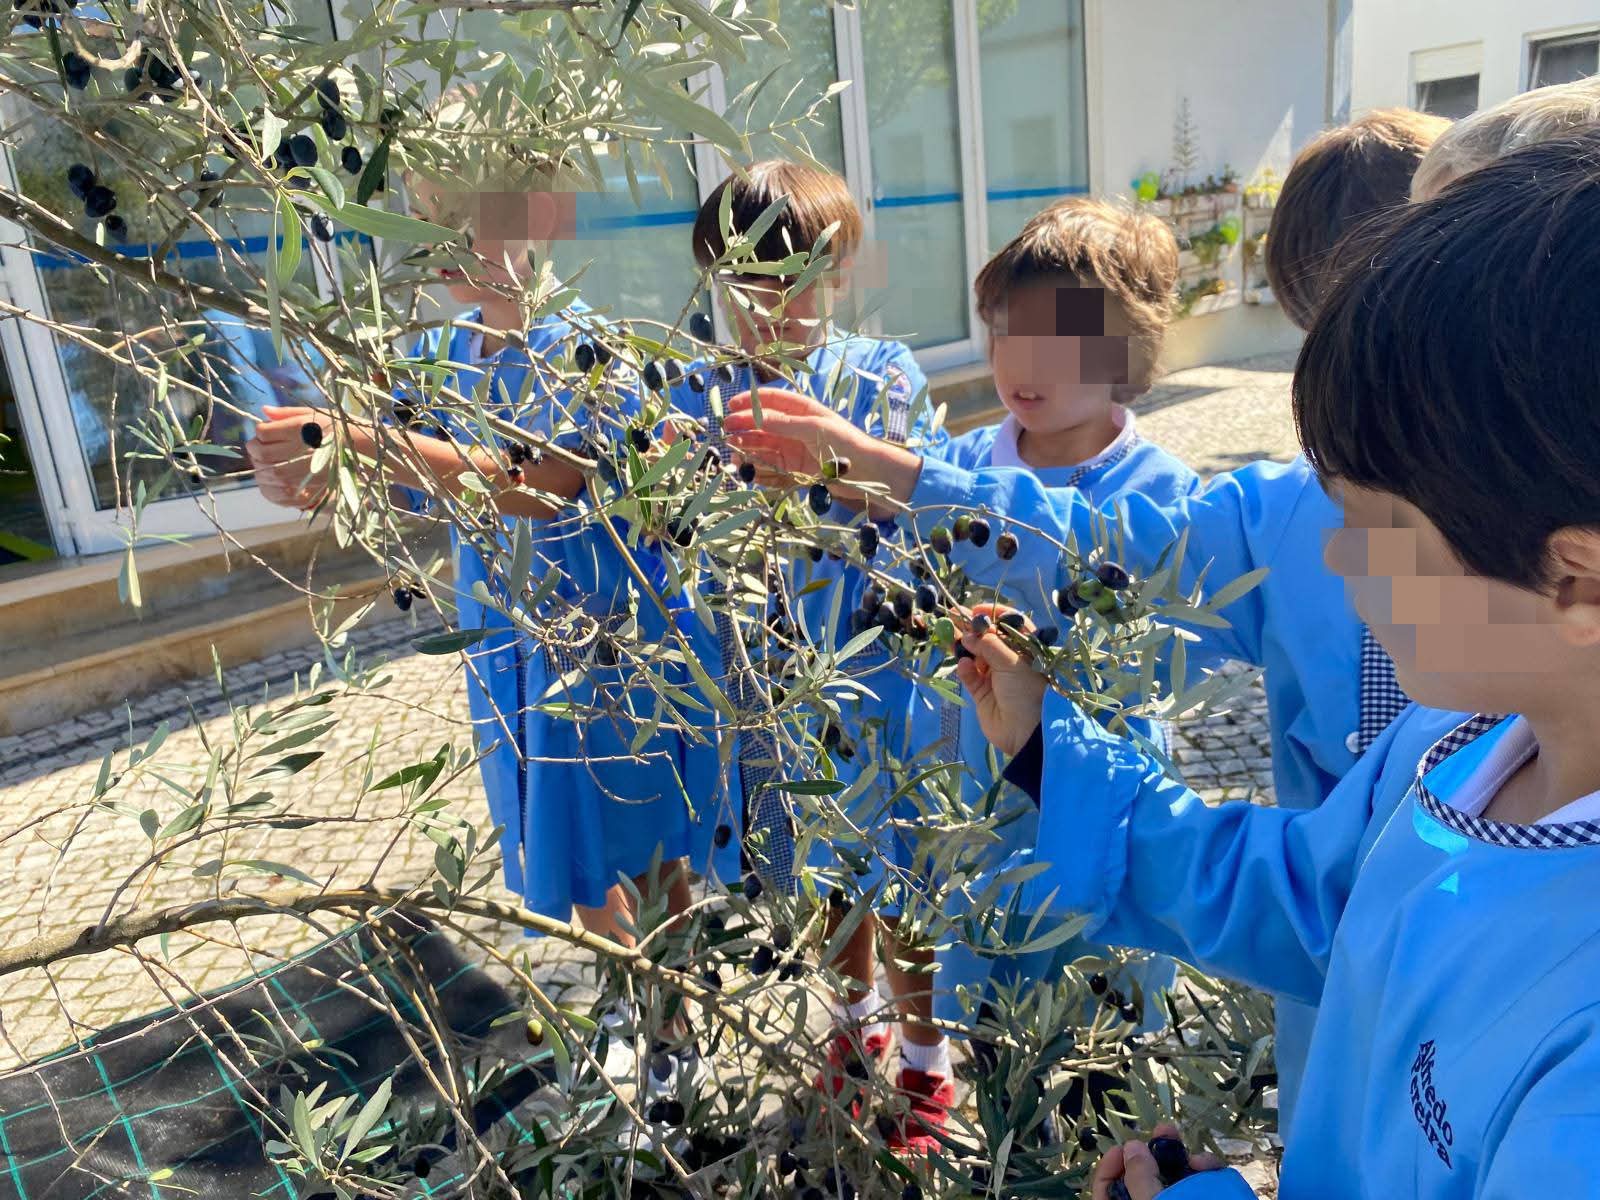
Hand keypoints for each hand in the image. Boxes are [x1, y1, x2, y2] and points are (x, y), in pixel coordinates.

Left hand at [246, 404, 337, 509]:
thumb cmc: (341, 430)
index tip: (269, 433)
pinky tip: (277, 482)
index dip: (261, 432)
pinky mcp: (303, 493)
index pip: (261, 432)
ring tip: (274, 464)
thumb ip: (287, 413)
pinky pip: (273, 494)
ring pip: (263, 474)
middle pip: (259, 454)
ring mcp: (298, 475)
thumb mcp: (317, 414)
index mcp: (298, 429)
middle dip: (258, 450)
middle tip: (267, 448)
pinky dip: (268, 488)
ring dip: (262, 468)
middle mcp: (295, 453)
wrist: (368, 454)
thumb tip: (263, 411)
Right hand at [722, 388, 922, 511]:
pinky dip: (758, 472)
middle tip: (725, 435)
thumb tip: (753, 417)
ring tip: (733, 457)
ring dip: (747, 451)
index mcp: (801, 410)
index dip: (748, 402)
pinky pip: (770, 471)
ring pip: (762, 449)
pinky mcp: (794, 473)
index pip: (769, 401)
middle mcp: (794, 429)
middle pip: (760, 426)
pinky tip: (747, 473)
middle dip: (742, 429)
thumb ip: (782, 423)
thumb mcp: (814, 428)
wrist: (872, 476)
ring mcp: (793, 452)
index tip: (730, 407)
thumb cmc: (846, 444)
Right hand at [954, 603, 1047, 755]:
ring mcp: (994, 675)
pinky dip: (965, 669)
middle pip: (987, 638)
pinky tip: (964, 666)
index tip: (975, 609)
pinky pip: (970, 675)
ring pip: (974, 655)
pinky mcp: (981, 692)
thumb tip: (968, 634)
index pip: (1009, 624)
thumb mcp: (1012, 662)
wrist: (1026, 732)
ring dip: (963, 646)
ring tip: (948, 637)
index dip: (992, 614)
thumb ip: (988, 644)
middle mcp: (1010, 659)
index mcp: (1025, 648)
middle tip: (950, 618)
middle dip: (970, 628)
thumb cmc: (1026, 690)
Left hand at [1093, 1124, 1223, 1199]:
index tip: (1126, 1147)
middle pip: (1143, 1182)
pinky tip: (1210, 1170)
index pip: (1106, 1191)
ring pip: (1174, 1183)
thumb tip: (1132, 1148)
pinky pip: (1198, 1190)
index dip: (1111, 1166)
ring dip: (1186, 1164)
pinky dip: (1204, 1177)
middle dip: (1157, 1154)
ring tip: (1200, 1159)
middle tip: (1168, 1131)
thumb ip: (1139, 1177)